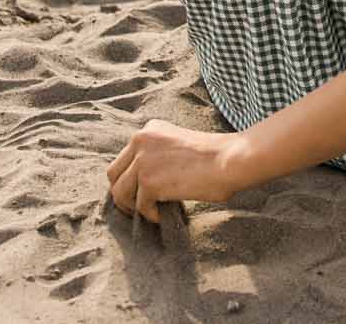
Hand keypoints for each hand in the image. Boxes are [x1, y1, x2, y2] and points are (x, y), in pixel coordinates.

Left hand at [106, 119, 250, 224]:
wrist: (231, 160)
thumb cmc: (216, 156)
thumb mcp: (179, 145)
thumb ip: (157, 156)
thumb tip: (141, 184)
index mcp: (149, 129)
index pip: (124, 158)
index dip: (129, 179)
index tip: (139, 194)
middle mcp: (140, 140)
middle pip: (113, 174)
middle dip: (123, 194)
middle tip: (136, 209)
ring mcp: (143, 160)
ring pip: (120, 192)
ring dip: (133, 208)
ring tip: (152, 213)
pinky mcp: (149, 181)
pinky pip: (140, 206)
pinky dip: (151, 215)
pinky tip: (165, 214)